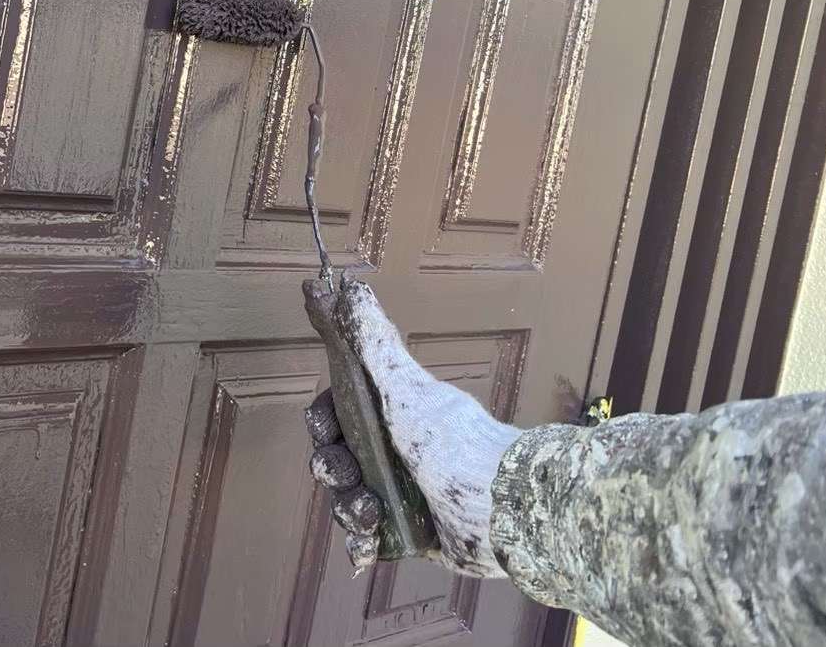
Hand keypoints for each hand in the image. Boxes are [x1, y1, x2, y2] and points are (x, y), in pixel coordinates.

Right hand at [305, 278, 518, 577]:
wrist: (503, 511)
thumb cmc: (454, 443)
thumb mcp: (405, 389)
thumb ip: (373, 341)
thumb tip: (349, 284)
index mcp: (389, 412)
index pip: (334, 412)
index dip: (322, 421)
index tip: (327, 427)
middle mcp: (392, 449)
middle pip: (334, 457)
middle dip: (333, 469)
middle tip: (351, 477)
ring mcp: (400, 492)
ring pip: (346, 499)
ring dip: (349, 508)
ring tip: (373, 514)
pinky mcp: (409, 532)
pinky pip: (368, 538)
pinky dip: (362, 542)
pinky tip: (371, 542)